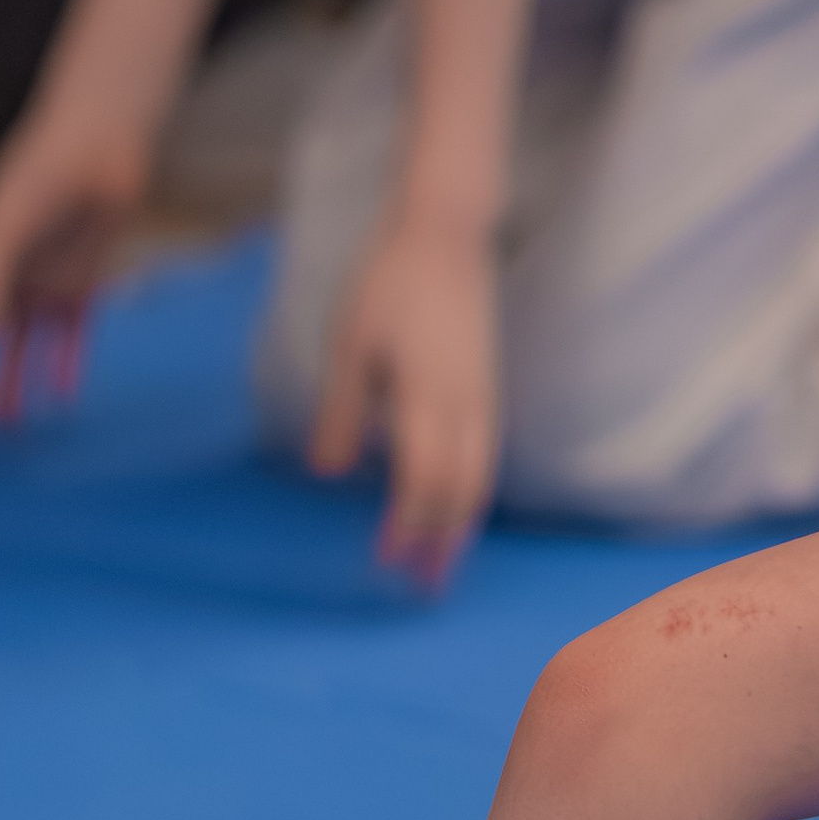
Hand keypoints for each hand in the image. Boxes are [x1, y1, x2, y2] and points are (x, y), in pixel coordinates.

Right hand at [0, 104, 145, 414]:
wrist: (97, 152)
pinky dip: (65, 364)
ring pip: (20, 346)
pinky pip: (72, 333)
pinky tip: (63, 397)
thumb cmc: (34, 183)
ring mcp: (41, 283)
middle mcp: (1, 278)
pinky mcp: (82, 283)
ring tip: (2, 423)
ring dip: (10, 382)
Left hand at [308, 211, 500, 584]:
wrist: (447, 234)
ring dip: (460, 522)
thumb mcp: (350, 344)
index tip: (384, 562)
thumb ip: (341, 411)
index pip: (423, 482)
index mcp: (427, 397)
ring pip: (481, 476)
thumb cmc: (390, 282)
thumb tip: (329, 472)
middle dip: (440, 542)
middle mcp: (467, 405)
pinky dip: (471, 491)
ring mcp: (484, 395)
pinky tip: (454, 503)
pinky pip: (486, 454)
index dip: (406, 527)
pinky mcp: (489, 385)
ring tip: (442, 560)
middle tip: (420, 585)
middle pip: (461, 491)